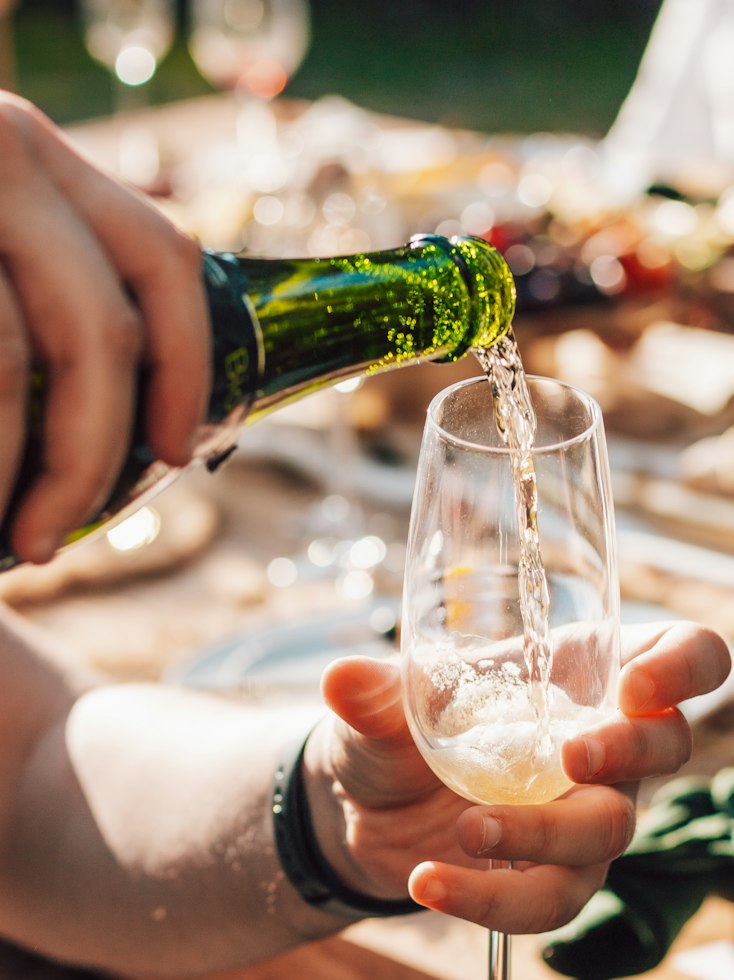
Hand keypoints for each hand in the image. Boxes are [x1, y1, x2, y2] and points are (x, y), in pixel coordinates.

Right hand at [0, 93, 209, 563]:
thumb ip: (39, 287)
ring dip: (2, 475)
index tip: (175, 457)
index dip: (185, 372)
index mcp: (30, 154)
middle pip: (96, 334)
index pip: (162, 260)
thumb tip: (152, 426)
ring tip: (1, 541)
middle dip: (85, 462)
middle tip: (46, 543)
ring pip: (3, 363)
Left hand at [308, 619, 730, 934]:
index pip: (685, 653)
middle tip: (567, 759)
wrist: (367, 808)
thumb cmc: (398, 731)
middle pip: (667, 745)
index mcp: (587, 673)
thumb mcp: (381, 705)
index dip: (686, 665)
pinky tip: (432, 883)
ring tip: (467, 830)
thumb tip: (344, 680)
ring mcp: (587, 815)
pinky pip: (551, 899)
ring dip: (545, 834)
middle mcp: (605, 745)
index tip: (639, 683)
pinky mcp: (555, 877)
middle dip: (627, 752)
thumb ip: (374, 693)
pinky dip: (492, 898)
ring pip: (609, 832)